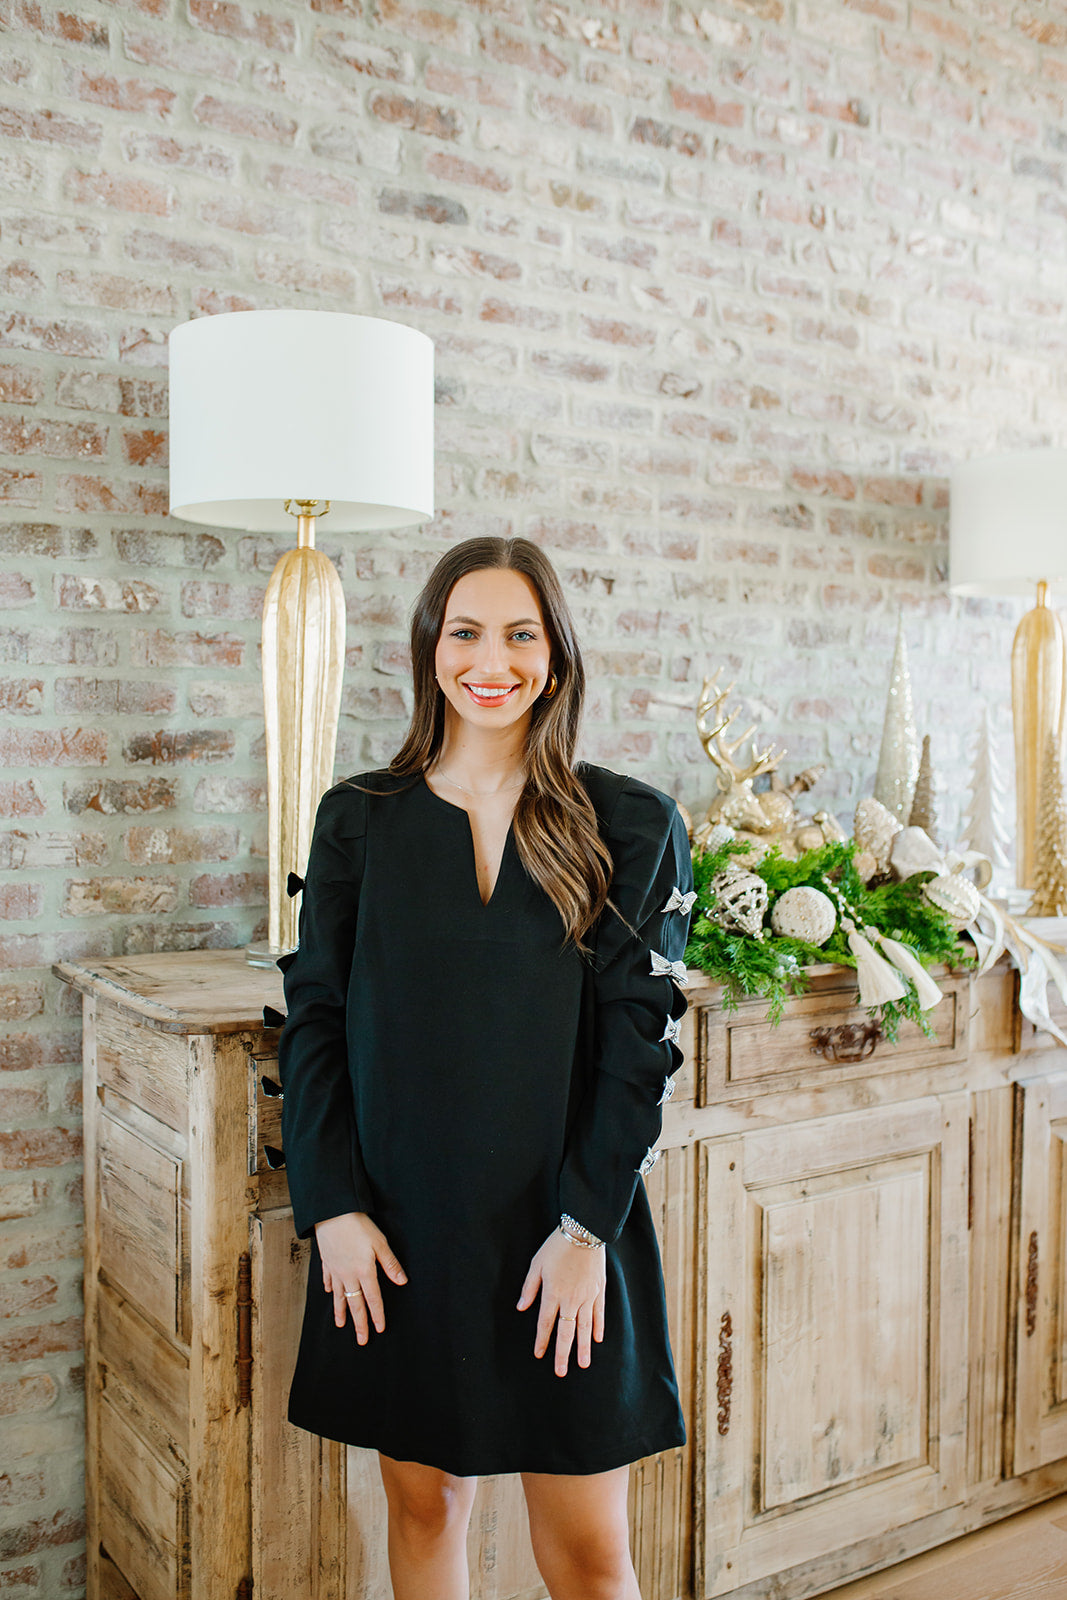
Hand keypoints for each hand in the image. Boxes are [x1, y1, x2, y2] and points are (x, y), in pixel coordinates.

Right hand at [314, 1211, 406, 1343]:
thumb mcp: (380, 1243)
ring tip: (341, 1326)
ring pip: (339, 1296)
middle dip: (359, 1323)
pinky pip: (328, 1280)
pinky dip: (329, 1289)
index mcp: (364, 1272)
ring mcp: (335, 1270)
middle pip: (355, 1304)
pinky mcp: (326, 1262)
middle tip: (361, 1340)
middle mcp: (348, 1275)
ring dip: (341, 1312)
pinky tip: (329, 1294)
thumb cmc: (359, 1226)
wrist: (332, 1213)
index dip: (377, 1315)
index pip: (373, 1299)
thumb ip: (391, 1264)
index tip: (379, 1329)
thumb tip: (402, 1282)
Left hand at [517, 1228, 605, 1376]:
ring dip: (583, 1347)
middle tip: (561, 1372)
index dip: (542, 1340)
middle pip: (566, 1332)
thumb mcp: (536, 1264)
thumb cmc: (557, 1246)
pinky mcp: (599, 1290)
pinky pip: (599, 1313)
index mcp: (552, 1293)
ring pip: (584, 1327)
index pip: (545, 1323)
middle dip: (563, 1353)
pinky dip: (598, 1327)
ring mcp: (587, 1296)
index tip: (539, 1355)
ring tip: (583, 1364)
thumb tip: (521, 1307)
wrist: (584, 1232)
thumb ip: (529, 1287)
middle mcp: (570, 1299)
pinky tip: (597, 1340)